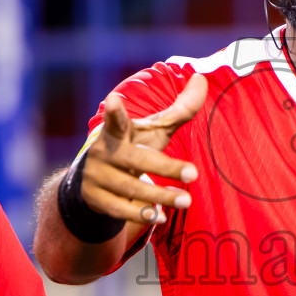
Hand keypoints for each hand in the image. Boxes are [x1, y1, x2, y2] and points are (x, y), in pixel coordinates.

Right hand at [80, 74, 206, 224]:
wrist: (95, 180)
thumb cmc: (134, 147)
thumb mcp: (154, 130)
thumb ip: (180, 109)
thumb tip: (202, 78)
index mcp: (118, 130)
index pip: (116, 118)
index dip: (115, 111)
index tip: (115, 100)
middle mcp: (104, 151)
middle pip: (137, 160)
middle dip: (165, 167)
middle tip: (193, 173)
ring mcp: (96, 176)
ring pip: (131, 188)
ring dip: (160, 196)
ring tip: (185, 201)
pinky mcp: (94, 198)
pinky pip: (119, 209)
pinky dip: (140, 214)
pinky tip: (160, 217)